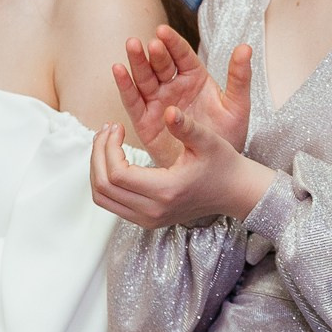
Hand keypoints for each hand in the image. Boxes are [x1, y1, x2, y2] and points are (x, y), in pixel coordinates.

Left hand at [89, 110, 276, 229]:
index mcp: (166, 191)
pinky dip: (105, 181)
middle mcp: (153, 210)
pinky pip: (111, 203)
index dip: (108, 148)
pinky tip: (114, 159)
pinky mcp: (146, 220)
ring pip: (102, 198)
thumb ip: (186, 127)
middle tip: (106, 132)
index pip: (117, 174)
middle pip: (103, 187)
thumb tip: (168, 111)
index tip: (116, 127)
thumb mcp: (208, 142)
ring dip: (97, 169)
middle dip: (97, 155)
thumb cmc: (223, 165)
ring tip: (106, 143)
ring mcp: (148, 219)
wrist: (235, 192)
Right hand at [113, 28, 251, 165]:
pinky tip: (118, 70)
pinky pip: (133, 101)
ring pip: (144, 78)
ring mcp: (158, 102)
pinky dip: (125, 86)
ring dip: (137, 63)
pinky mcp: (145, 120)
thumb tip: (245, 47)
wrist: (216, 167)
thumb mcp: (238, 106)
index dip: (173, 43)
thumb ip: (239, 77)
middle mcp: (174, 86)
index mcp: (196, 78)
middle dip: (154, 52)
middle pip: (161, 64)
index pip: (182, 55)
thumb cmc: (228, 135)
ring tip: (132, 46)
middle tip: (148, 43)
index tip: (163, 31)